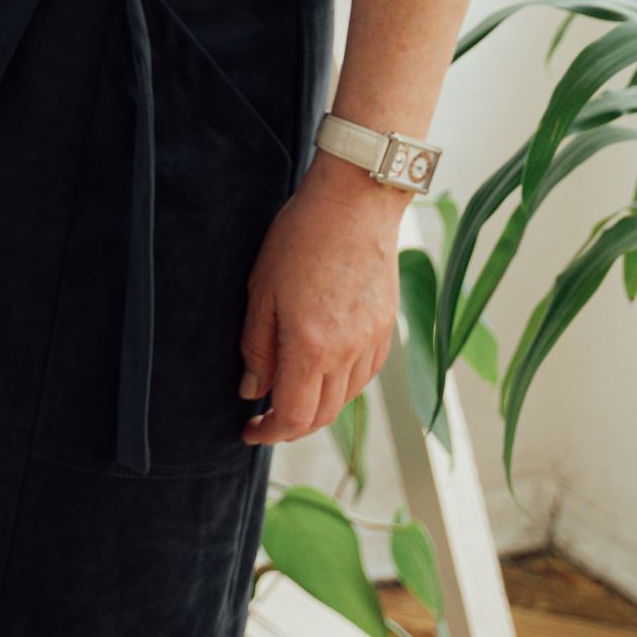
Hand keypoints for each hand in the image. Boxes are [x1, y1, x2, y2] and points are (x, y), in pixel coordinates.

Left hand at [237, 153, 404, 444]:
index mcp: (312, 346)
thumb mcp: (261, 290)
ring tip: (290, 391)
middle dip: (290, 426)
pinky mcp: (387, 329)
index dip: (269, 432)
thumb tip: (252, 390)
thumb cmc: (300, 238)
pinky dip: (341, 384)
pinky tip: (323, 369)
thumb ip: (257, 346)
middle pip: (323, 416)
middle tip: (265, 417)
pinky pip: (364, 375)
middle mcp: (348, 353)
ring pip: (345, 398)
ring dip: (317, 406)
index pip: (295, 417)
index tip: (250, 430)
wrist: (355, 203)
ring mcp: (372, 342)